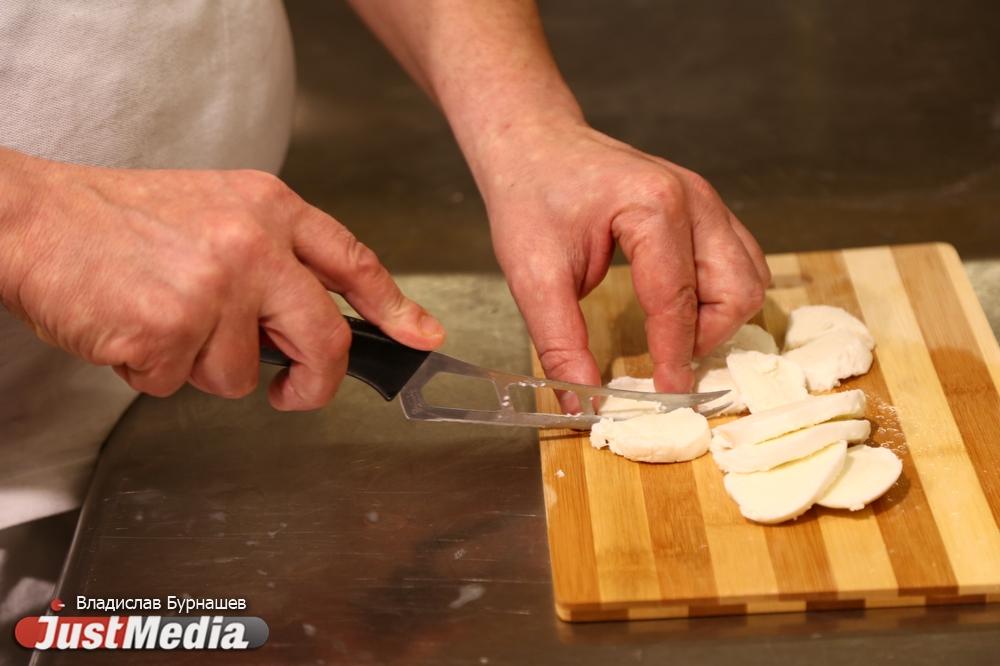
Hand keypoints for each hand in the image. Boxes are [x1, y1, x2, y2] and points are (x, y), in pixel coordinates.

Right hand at [0, 151, 444, 409]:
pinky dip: (153, 371)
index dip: (395, 306)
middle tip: (293, 392)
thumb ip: (271, 258)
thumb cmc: (117, 219)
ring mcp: (215, 287)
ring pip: (242, 374)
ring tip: (161, 319)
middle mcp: (253, 245)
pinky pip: (180, 383)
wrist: (32, 218)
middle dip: (315, 381)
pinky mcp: (172, 328)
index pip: (353, 262)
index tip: (421, 337)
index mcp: (269, 209)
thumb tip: (312, 321)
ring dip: (201, 366)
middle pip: (325, 339)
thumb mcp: (215, 210)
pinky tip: (131, 330)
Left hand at [477, 119, 768, 393]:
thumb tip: (583, 402)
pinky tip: (680, 309)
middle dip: (706, 337)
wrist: (533, 143)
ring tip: (671, 337)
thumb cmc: (530, 195)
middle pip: (737, 290)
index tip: (666, 395)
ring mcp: (706, 200)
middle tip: (664, 361)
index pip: (679, 299)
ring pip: (749, 277)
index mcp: (653, 207)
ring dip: (719, 318)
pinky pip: (738, 260)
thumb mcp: (532, 274)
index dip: (675, 356)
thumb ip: (560, 342)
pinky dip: (719, 294)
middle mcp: (694, 199)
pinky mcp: (705, 208)